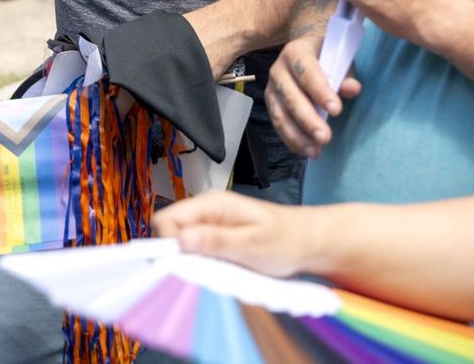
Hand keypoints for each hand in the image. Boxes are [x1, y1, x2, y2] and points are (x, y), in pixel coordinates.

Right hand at [153, 189, 308, 277]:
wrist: (306, 240)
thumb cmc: (283, 242)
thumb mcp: (250, 245)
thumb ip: (216, 241)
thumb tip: (181, 239)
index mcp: (212, 204)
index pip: (167, 219)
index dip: (168, 244)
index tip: (184, 265)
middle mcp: (207, 208)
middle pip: (170, 229)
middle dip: (177, 253)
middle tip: (200, 270)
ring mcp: (211, 220)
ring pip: (181, 239)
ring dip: (190, 259)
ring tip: (212, 270)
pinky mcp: (216, 233)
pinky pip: (195, 246)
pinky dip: (200, 260)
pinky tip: (217, 268)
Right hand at [265, 34, 360, 157]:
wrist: (307, 51)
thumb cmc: (327, 56)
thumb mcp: (340, 59)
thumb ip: (346, 75)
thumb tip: (352, 89)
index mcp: (296, 52)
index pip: (307, 72)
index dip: (320, 92)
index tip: (336, 110)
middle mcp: (278, 69)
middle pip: (291, 97)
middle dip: (308, 120)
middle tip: (326, 138)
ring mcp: (272, 87)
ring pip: (281, 114)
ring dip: (297, 136)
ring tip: (315, 151)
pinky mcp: (271, 104)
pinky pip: (278, 125)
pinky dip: (291, 140)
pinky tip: (306, 150)